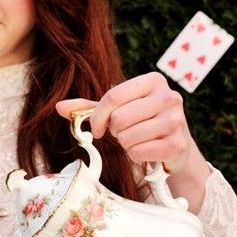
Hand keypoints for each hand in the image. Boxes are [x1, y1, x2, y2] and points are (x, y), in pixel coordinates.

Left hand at [56, 72, 191, 172]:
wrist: (174, 144)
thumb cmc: (141, 122)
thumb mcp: (117, 109)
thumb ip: (88, 108)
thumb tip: (58, 107)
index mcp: (153, 80)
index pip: (112, 96)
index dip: (98, 117)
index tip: (97, 128)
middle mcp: (169, 96)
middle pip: (119, 118)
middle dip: (115, 131)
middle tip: (124, 133)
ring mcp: (176, 120)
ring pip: (128, 137)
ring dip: (126, 144)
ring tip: (136, 140)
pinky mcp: (177, 144)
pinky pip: (139, 153)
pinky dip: (136, 156)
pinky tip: (145, 150)